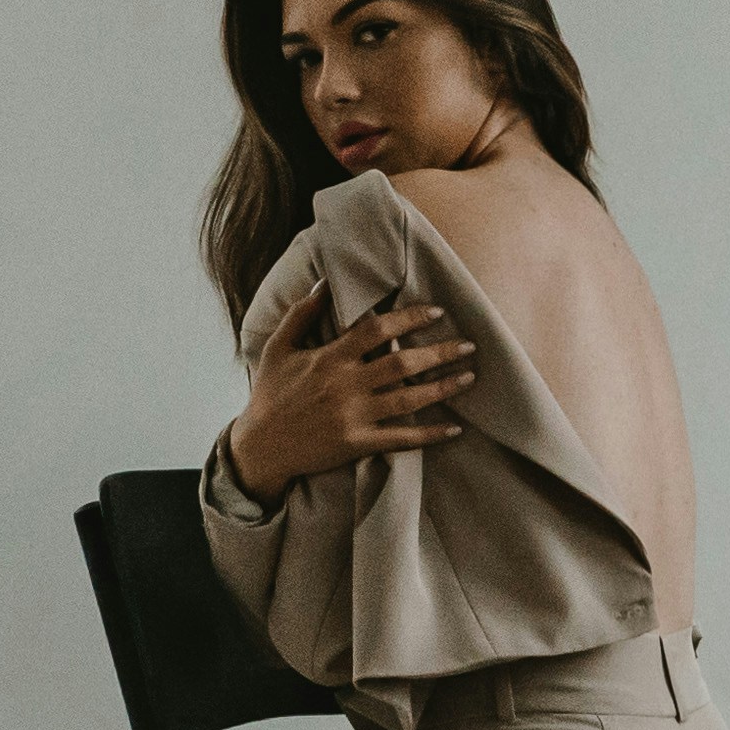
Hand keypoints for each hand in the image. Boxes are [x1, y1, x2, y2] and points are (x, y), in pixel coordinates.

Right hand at [224, 294, 473, 495]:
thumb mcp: (277, 348)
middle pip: (401, 363)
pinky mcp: (357, 444)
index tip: (436, 312)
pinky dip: (429, 435)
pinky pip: (401, 439)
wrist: (259, 447)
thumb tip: (323, 282)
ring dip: (443, 388)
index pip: (376, 330)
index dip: (409, 318)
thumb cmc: (270, 393)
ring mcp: (353, 417)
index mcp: (329, 358)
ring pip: (408, 399)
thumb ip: (301, 314)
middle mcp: (345, 386)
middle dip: (439, 352)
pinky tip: (454, 429)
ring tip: (470, 377)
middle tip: (469, 345)